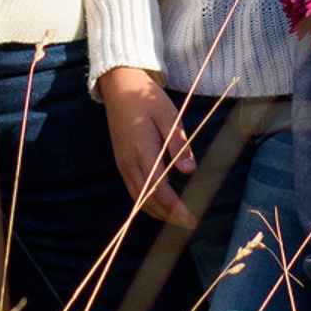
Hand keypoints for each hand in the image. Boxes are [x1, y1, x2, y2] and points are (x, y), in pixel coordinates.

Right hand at [98, 64, 194, 225]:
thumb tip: (189, 171)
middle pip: (147, 200)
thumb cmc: (146, 98)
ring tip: (178, 220)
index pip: (159, 188)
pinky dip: (147, 203)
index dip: (175, 207)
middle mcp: (128, 162)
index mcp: (142, 150)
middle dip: (169, 216)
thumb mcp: (169, 115)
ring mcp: (122, 163)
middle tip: (190, 224)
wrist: (119, 87)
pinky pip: (133, 190)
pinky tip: (161, 205)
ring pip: (138, 199)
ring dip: (158, 213)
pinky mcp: (121, 162)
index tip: (191, 218)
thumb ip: (178, 143)